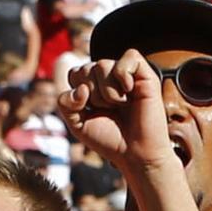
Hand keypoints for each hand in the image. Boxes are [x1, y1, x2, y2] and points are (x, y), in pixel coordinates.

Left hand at [58, 49, 179, 173]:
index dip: (77, 93)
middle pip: (86, 68)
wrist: (136, 154)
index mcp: (93, 86)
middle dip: (93, 95)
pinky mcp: (146, 74)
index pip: (75, 73)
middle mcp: (109, 77)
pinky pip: (129, 56)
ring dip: (108, 92)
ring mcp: (127, 75)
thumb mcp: (77, 123)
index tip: (91, 111)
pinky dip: (124, 74)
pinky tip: (130, 91)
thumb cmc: (109, 139)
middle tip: (110, 110)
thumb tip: (82, 88)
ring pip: (103, 64)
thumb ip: (66, 103)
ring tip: (121, 105)